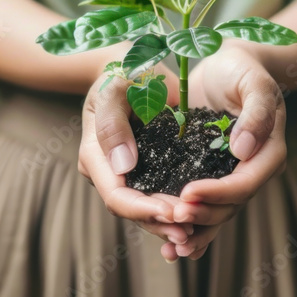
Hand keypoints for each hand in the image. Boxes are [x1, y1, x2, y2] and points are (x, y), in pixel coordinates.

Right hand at [79, 64, 193, 248]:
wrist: (137, 67)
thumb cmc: (122, 72)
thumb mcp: (113, 89)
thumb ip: (112, 124)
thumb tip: (123, 166)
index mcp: (95, 156)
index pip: (116, 195)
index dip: (142, 209)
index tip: (172, 211)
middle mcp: (110, 172)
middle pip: (132, 210)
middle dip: (160, 222)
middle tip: (190, 227)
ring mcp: (131, 174)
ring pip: (148, 211)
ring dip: (171, 223)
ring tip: (197, 230)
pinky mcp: (152, 170)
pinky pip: (162, 197)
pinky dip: (179, 209)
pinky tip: (201, 217)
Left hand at [162, 46, 286, 260]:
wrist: (229, 65)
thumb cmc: (243, 68)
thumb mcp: (255, 81)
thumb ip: (256, 112)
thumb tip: (244, 150)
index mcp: (268, 153)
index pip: (244, 183)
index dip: (217, 193)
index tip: (187, 194)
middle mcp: (253, 171)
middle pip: (229, 206)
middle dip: (201, 215)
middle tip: (172, 217)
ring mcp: (233, 177)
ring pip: (217, 214)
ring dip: (195, 232)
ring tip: (171, 248)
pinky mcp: (213, 177)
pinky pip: (204, 207)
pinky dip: (191, 228)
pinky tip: (169, 247)